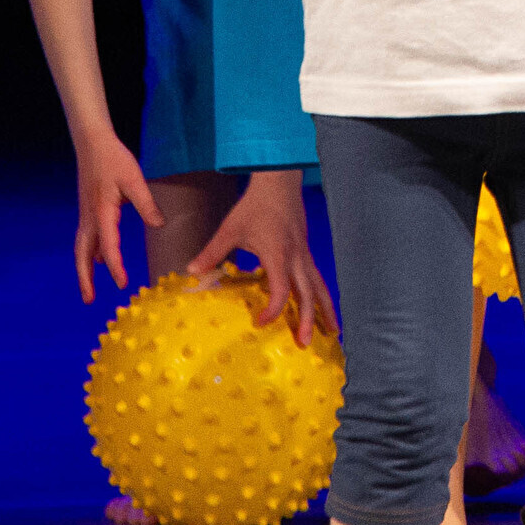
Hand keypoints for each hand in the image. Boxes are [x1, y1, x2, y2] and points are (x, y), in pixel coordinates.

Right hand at [71, 126, 165, 303]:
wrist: (92, 144)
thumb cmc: (114, 160)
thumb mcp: (134, 180)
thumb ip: (146, 204)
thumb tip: (159, 225)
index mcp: (102, 212)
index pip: (109, 246)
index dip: (115, 266)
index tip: (122, 283)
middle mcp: (89, 218)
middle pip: (82, 255)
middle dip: (84, 279)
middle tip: (89, 301)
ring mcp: (86, 215)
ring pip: (82, 248)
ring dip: (84, 268)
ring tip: (90, 288)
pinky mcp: (88, 210)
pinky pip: (86, 238)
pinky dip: (90, 253)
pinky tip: (100, 258)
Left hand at [187, 169, 338, 344]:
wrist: (278, 182)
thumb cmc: (255, 205)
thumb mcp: (231, 228)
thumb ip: (213, 251)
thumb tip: (192, 271)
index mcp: (278, 254)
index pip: (282, 289)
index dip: (273, 309)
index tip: (260, 323)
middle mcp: (296, 257)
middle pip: (308, 293)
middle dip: (307, 319)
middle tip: (304, 343)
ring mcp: (304, 254)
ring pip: (319, 285)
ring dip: (325, 309)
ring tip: (332, 330)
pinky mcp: (305, 251)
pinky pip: (317, 277)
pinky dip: (322, 294)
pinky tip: (323, 304)